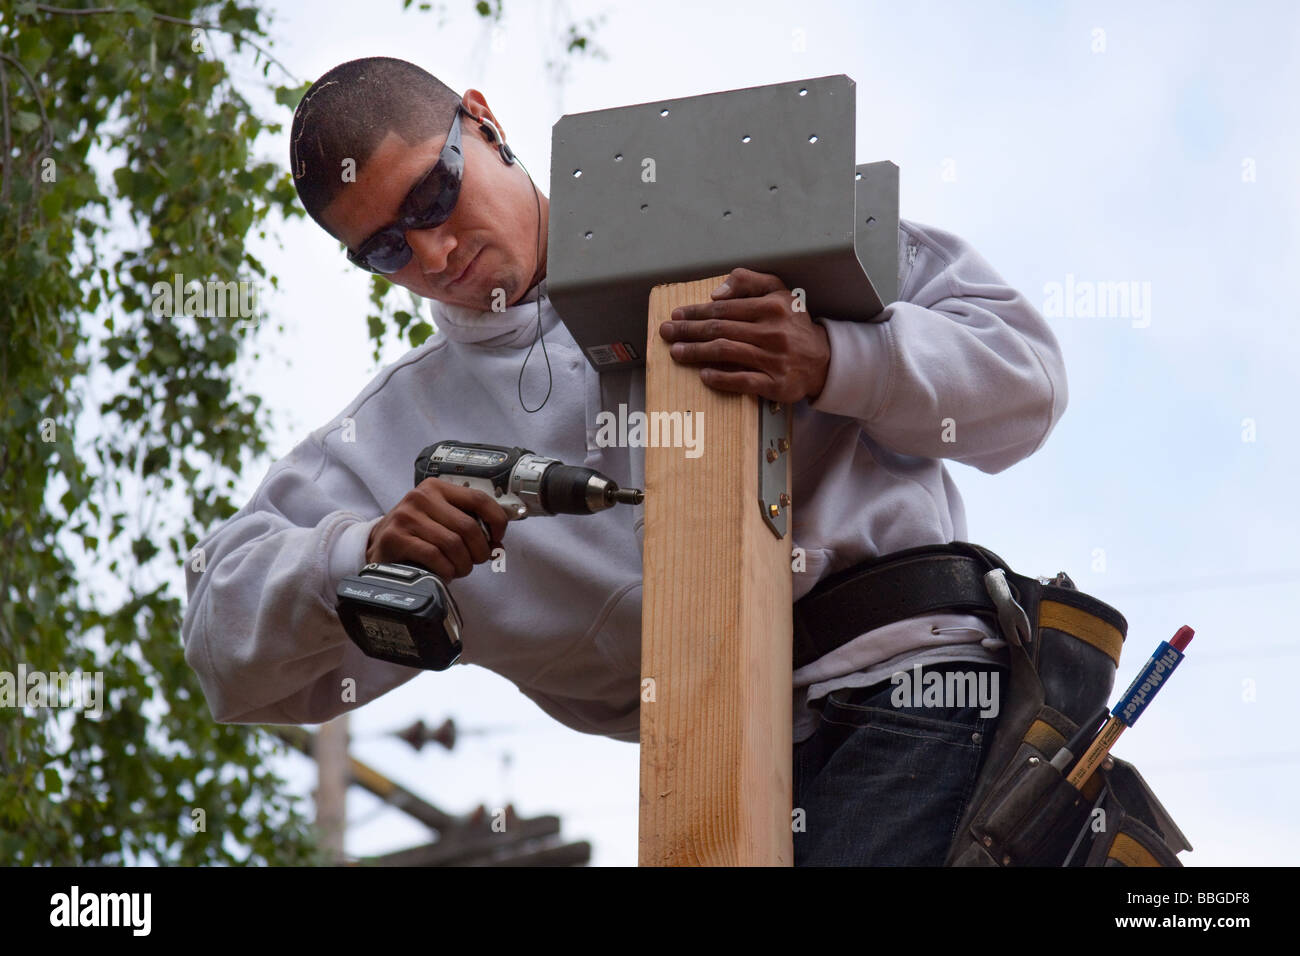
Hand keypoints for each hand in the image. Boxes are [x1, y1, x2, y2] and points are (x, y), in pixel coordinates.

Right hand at [366, 478, 508, 579]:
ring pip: (453, 543)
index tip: (498, 537)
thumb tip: (497, 545)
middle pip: (468, 526)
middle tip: (477, 561)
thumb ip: (471, 527)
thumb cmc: (418, 534)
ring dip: (463, 564)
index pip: (479, 498)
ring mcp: (406, 516)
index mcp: (437, 488)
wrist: (379, 546)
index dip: (496, 520)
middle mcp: (421, 497)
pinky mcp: (396, 537)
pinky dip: (447, 569)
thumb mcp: (443, 522)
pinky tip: (446, 572)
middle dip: (480, 550)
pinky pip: (435, 556)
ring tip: (460, 569)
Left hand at [657, 267, 831, 403]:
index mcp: (771, 307)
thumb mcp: (778, 291)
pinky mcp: (776, 384)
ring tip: (676, 352)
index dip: (696, 312)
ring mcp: (774, 360)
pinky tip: (704, 375)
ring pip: (727, 353)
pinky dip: (721, 378)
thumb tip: (715, 293)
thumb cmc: (792, 324)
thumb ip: (748, 282)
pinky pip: (743, 381)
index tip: (676, 315)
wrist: (822, 360)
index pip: (724, 309)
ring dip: (697, 352)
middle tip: (666, 332)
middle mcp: (773, 332)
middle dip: (688, 331)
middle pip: (720, 330)